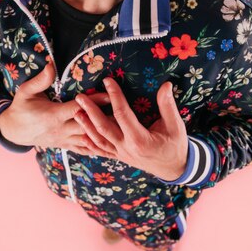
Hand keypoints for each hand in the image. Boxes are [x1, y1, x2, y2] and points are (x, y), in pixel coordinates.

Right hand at [0, 61, 116, 157]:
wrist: (13, 131)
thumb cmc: (21, 108)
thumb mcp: (25, 91)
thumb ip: (40, 80)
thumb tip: (50, 64)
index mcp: (53, 116)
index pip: (78, 108)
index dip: (94, 102)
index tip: (110, 95)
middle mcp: (61, 130)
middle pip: (87, 125)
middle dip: (106, 119)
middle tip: (125, 113)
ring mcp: (64, 140)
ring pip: (88, 140)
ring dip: (105, 134)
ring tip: (123, 129)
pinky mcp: (65, 146)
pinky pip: (84, 149)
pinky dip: (98, 147)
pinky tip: (112, 146)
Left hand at [73, 77, 188, 180]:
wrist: (174, 169)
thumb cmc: (175, 145)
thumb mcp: (175, 125)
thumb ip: (167, 105)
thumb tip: (166, 85)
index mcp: (139, 139)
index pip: (122, 113)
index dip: (114, 95)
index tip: (107, 81)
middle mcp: (126, 148)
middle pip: (104, 127)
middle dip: (90, 111)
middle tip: (80, 97)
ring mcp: (121, 154)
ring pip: (99, 140)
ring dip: (86, 126)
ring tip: (76, 112)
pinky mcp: (119, 158)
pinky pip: (101, 151)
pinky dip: (90, 144)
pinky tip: (81, 135)